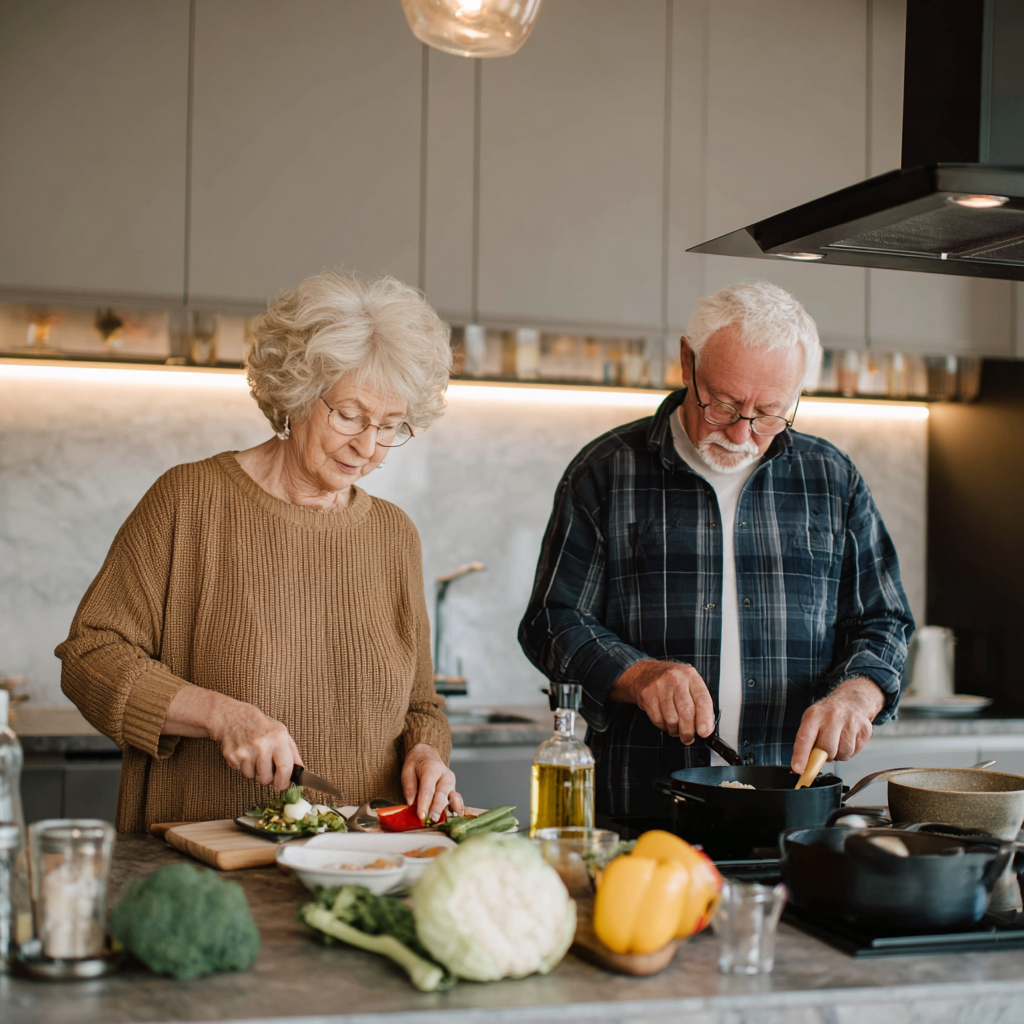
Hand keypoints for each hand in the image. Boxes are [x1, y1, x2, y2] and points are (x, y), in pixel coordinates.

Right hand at [164, 684, 300, 791]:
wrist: (233, 717)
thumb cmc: (261, 726)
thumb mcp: (281, 733)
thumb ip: (293, 753)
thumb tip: (300, 772)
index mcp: (278, 738)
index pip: (285, 767)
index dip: (284, 781)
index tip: (282, 786)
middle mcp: (262, 744)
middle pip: (266, 778)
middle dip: (267, 778)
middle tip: (266, 769)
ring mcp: (246, 750)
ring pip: (252, 776)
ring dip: (254, 771)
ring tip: (253, 755)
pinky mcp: (232, 755)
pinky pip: (240, 772)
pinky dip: (242, 766)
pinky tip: (244, 753)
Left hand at [402, 743, 463, 821]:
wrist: (427, 755)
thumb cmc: (417, 764)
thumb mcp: (407, 770)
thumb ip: (409, 786)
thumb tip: (411, 802)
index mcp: (432, 768)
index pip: (428, 787)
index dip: (425, 802)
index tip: (421, 814)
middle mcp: (445, 775)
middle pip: (441, 793)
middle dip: (437, 807)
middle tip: (431, 819)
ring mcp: (451, 783)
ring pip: (452, 797)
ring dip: (448, 809)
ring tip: (445, 819)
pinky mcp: (453, 790)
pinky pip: (457, 800)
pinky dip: (457, 809)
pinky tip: (456, 817)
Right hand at [609, 659, 715, 742]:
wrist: (645, 672)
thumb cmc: (671, 681)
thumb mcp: (689, 684)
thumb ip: (700, 703)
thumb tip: (706, 727)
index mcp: (691, 676)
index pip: (702, 699)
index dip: (704, 719)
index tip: (704, 732)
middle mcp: (676, 679)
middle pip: (686, 712)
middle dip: (688, 731)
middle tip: (688, 738)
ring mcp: (660, 687)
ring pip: (671, 719)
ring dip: (675, 730)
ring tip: (676, 729)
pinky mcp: (647, 695)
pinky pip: (658, 720)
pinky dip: (663, 726)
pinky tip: (665, 722)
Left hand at [791, 676, 884, 773]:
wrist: (851, 701)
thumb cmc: (827, 715)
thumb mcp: (812, 721)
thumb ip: (806, 742)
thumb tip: (800, 768)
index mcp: (814, 715)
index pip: (805, 737)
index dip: (801, 755)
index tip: (798, 769)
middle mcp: (833, 716)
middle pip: (827, 749)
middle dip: (825, 756)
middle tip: (824, 750)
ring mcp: (851, 722)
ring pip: (843, 753)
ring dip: (838, 755)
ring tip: (837, 742)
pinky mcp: (865, 729)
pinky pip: (855, 752)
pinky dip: (850, 751)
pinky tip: (847, 740)